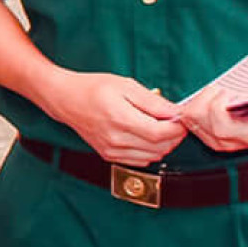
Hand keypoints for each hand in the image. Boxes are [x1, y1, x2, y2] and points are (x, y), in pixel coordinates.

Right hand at [44, 71, 183, 166]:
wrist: (65, 99)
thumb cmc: (93, 88)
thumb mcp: (126, 85)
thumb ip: (153, 101)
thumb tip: (176, 113)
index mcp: (121, 119)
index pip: (160, 133)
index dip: (178, 128)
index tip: (182, 119)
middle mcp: (116, 139)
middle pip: (160, 147)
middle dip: (174, 136)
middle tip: (174, 121)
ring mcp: (112, 150)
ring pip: (152, 156)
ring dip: (163, 144)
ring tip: (160, 127)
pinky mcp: (109, 155)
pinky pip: (140, 161)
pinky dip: (150, 151)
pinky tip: (146, 136)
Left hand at [180, 83, 247, 154]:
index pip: (221, 128)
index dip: (215, 107)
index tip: (225, 90)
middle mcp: (233, 141)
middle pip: (200, 124)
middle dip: (202, 102)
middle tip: (218, 87)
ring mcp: (222, 137)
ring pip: (192, 122)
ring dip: (197, 102)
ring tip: (216, 89)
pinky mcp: (214, 129)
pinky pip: (192, 120)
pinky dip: (192, 106)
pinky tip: (203, 96)